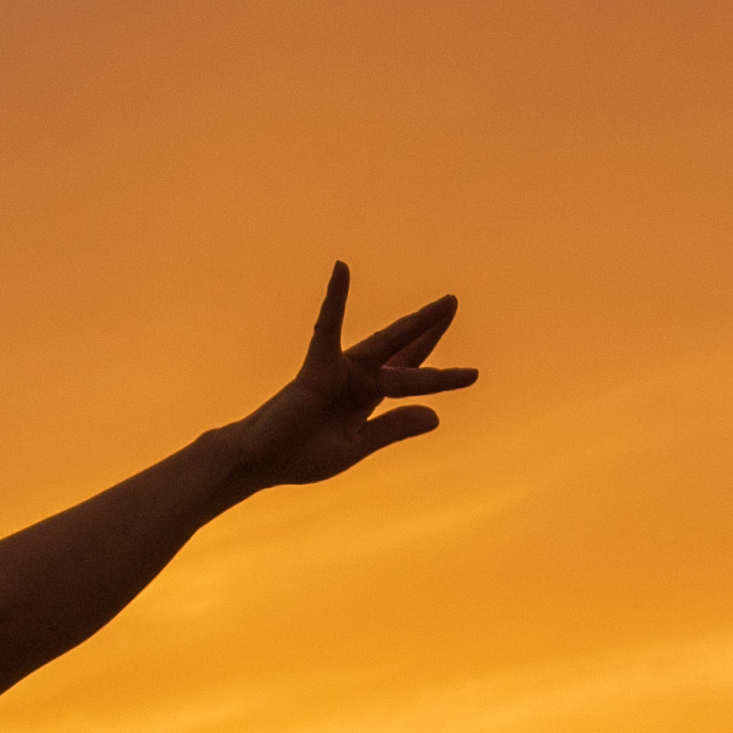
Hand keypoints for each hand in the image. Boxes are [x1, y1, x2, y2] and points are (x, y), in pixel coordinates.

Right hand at [211, 264, 471, 494]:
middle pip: (404, 350)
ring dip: (415, 323)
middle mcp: (358, 378)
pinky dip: (335, 299)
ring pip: (385, 344)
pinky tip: (342, 270)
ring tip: (441, 302)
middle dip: (430, 328)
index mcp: (368, 399)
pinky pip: (328, 327)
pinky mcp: (317, 366)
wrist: (260, 461)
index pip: (410, 378)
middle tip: (453, 301)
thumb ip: (392, 429)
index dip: (441, 374)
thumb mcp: (355, 447)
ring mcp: (340, 370)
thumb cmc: (301, 454)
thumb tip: (436, 416)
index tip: (473, 373)